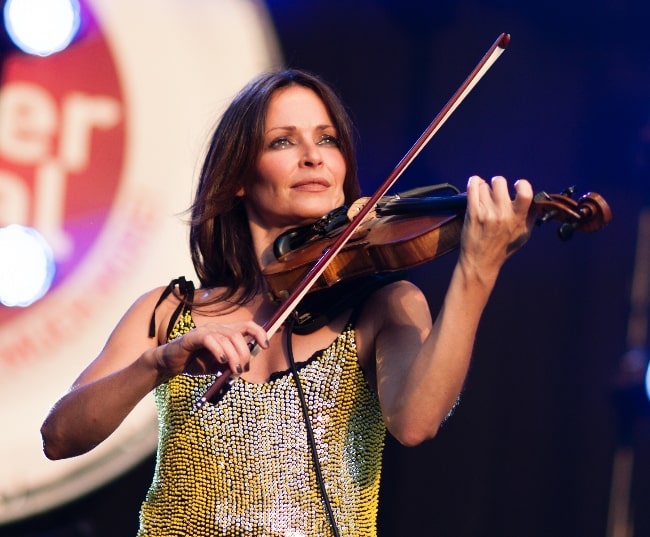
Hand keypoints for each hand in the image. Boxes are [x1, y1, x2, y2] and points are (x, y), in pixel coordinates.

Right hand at [154, 321, 268, 379]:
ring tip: (235, 370)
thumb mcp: (218, 365)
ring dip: (234, 356)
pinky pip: (210, 339)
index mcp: (225, 332)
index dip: (259, 333)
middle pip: (239, 334)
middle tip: (243, 369)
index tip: (265, 346)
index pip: (247, 326)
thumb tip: (245, 367)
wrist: (171, 364)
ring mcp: (205, 330)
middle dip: (245, 353)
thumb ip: (231, 363)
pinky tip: (221, 361)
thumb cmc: (196, 363)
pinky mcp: (193, 336)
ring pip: (227, 339)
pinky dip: (218, 350)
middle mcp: (217, 328)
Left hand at [460, 175, 533, 274]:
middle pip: (500, 182)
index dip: (522, 184)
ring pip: (484, 185)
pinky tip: (476, 186)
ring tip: (484, 198)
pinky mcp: (472, 213)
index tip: (517, 185)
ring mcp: (486, 213)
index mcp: (518, 218)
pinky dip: (474, 182)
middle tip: (496, 192)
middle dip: (498, 185)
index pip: (525, 192)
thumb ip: (530, 216)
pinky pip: (473, 187)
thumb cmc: (502, 248)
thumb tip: (536, 201)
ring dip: (484, 189)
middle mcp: (503, 214)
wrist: (480, 261)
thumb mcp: (524, 234)